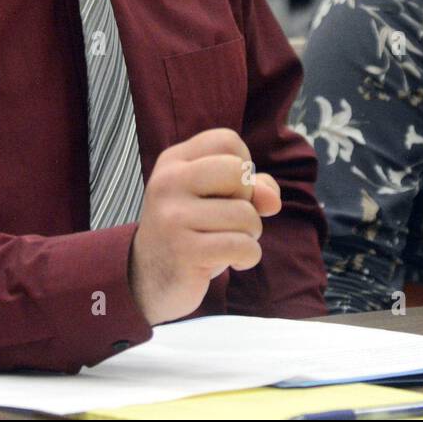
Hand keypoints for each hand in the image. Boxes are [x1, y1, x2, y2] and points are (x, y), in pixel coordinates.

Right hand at [127, 129, 280, 324]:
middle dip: (248, 199)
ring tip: (228, 243)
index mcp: (173, 161)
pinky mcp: (184, 251)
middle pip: (238, 171)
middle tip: (229, 219)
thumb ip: (251, 187)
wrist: (150, 281)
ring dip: (250, 234)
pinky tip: (232, 262)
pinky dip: (248, 257)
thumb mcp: (217, 199)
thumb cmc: (192, 231)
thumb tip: (272, 200)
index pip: (227, 140)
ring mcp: (173, 217)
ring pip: (246, 214)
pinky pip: (243, 246)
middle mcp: (168, 182)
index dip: (242, 165)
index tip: (228, 190)